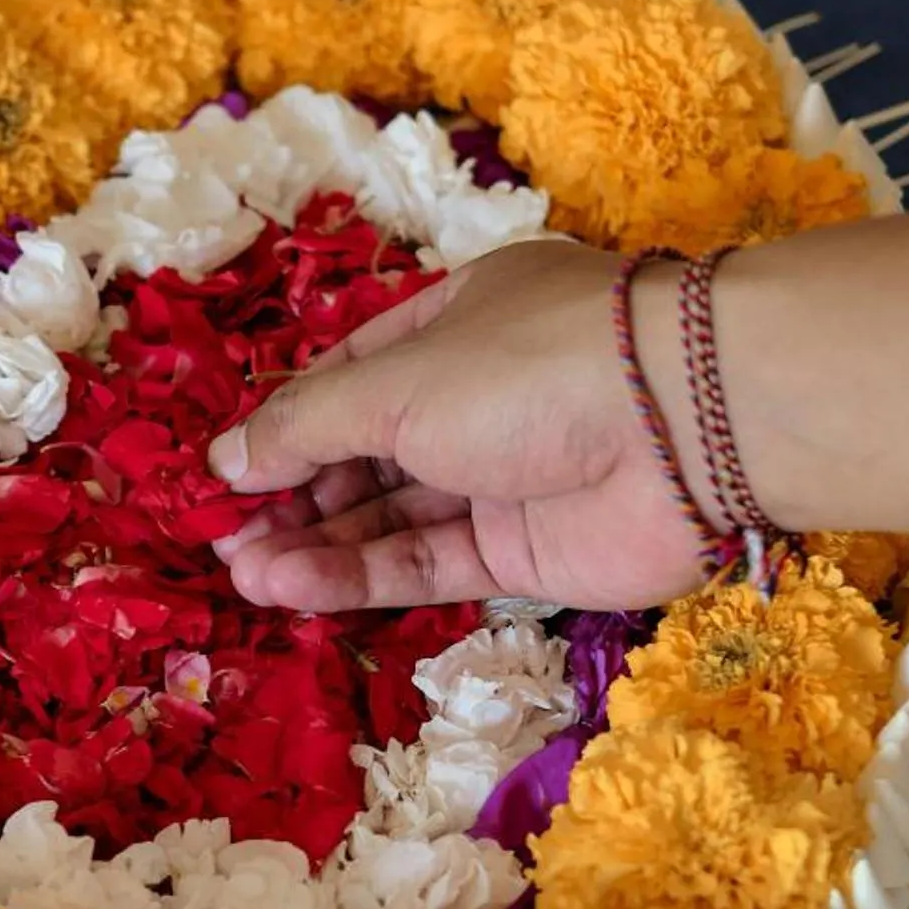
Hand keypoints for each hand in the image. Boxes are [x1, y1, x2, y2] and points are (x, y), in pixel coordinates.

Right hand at [209, 239, 709, 611]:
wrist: (687, 427)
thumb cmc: (529, 367)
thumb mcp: (395, 383)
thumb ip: (306, 428)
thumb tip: (225, 462)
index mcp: (455, 322)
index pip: (349, 376)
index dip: (284, 424)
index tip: (222, 473)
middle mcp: (479, 397)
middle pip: (367, 452)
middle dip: (293, 493)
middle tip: (221, 537)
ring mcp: (505, 478)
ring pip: (392, 515)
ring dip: (316, 542)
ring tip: (242, 570)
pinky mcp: (527, 555)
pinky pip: (429, 563)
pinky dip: (361, 575)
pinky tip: (292, 586)